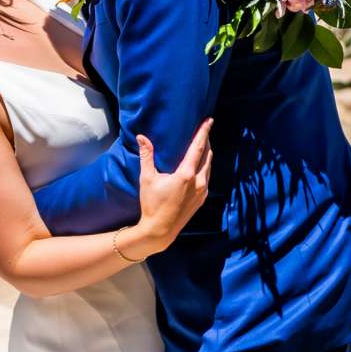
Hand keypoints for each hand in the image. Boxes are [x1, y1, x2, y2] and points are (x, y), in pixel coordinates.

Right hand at [135, 121, 211, 248]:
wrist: (160, 230)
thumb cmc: (151, 204)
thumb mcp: (147, 179)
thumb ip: (147, 156)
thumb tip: (141, 137)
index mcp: (186, 174)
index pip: (198, 147)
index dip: (204, 132)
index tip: (209, 121)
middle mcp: (199, 182)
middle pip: (207, 155)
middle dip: (207, 141)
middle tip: (205, 129)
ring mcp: (202, 191)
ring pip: (209, 167)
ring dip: (207, 154)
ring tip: (204, 144)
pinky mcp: (202, 199)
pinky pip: (207, 178)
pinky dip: (206, 167)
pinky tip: (200, 166)